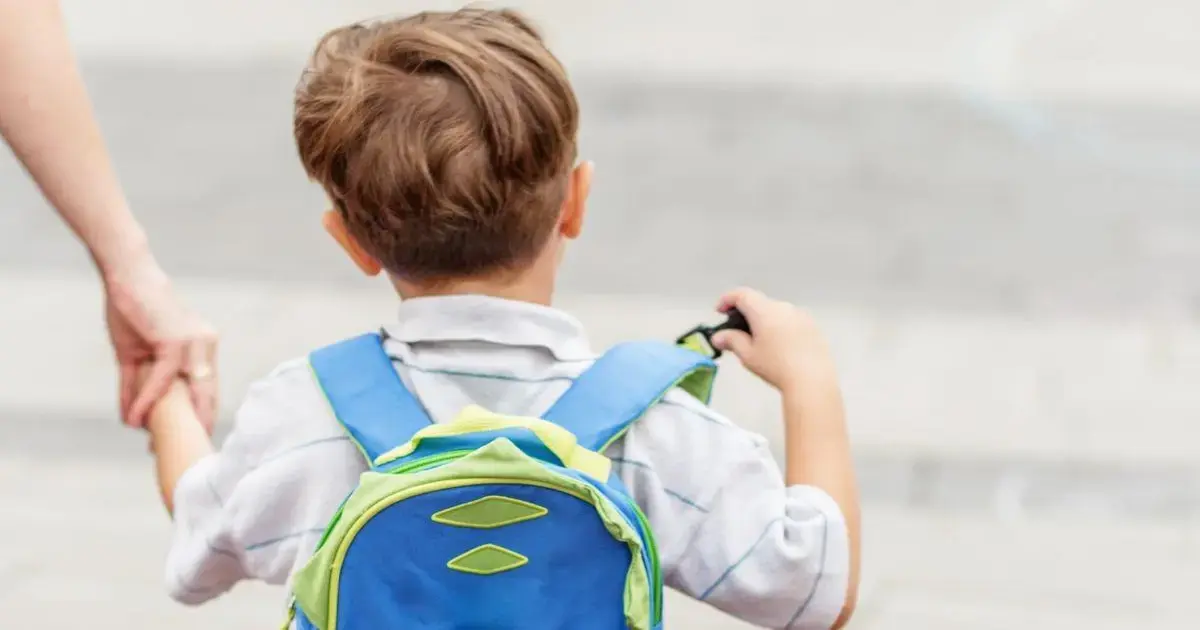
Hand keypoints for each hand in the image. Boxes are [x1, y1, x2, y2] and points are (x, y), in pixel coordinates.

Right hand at [103, 255, 217, 432]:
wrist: (127, 276)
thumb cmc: (133, 311)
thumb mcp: (134, 355)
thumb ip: (136, 386)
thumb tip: (130, 418)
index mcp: (204, 349)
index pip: (207, 390)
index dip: (198, 418)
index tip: (187, 442)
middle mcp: (207, 347)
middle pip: (207, 397)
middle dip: (193, 428)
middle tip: (177, 454)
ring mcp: (196, 344)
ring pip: (190, 394)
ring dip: (171, 422)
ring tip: (154, 445)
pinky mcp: (177, 342)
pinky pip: (163, 381)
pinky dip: (147, 402)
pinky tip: (135, 420)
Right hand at [710, 287, 835, 392]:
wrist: (812, 379)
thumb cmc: (775, 366)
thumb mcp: (748, 355)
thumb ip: (732, 341)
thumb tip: (718, 337)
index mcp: (764, 311)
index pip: (742, 294)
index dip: (727, 299)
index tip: (719, 311)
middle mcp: (783, 307)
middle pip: (759, 302)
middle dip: (746, 313)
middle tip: (738, 331)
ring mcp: (801, 315)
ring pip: (776, 311)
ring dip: (765, 320)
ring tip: (761, 342)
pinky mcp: (812, 326)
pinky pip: (791, 320)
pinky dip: (781, 327)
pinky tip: (781, 347)